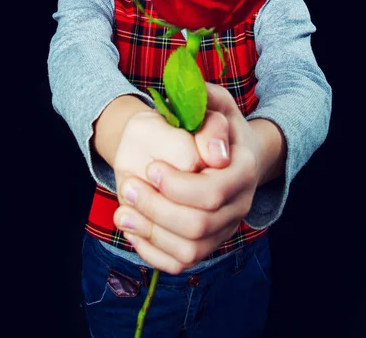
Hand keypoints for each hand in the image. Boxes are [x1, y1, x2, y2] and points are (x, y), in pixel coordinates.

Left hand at [114, 83, 272, 273]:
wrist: (233, 156)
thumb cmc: (218, 127)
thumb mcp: (216, 105)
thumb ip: (208, 101)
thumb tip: (207, 135)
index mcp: (243, 171)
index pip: (213, 192)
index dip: (177, 186)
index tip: (151, 167)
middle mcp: (239, 205)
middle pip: (198, 225)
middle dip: (156, 208)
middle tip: (128, 186)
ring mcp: (225, 229)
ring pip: (189, 250)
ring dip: (150, 232)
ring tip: (122, 211)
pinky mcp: (208, 245)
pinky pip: (181, 263)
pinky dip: (152, 252)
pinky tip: (132, 229)